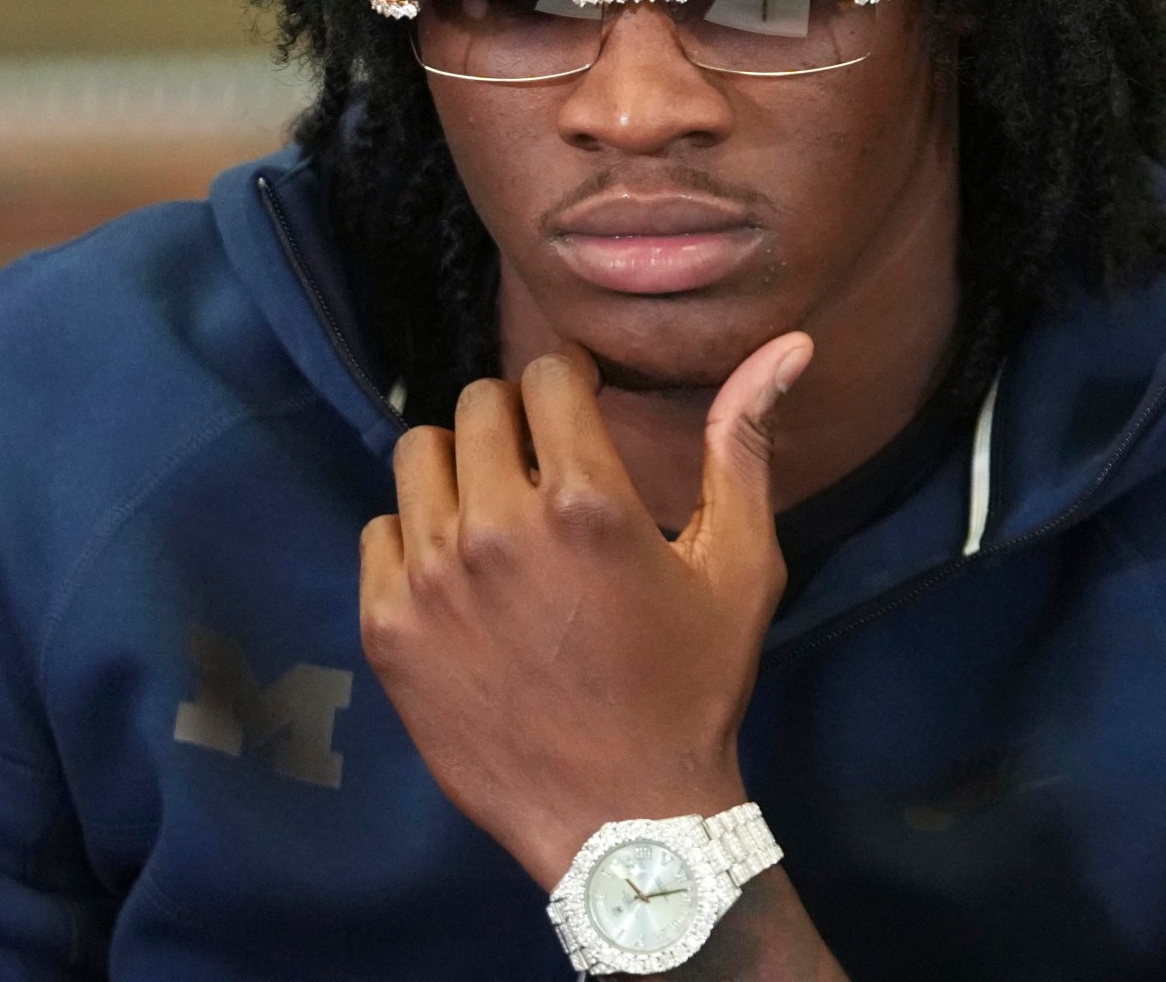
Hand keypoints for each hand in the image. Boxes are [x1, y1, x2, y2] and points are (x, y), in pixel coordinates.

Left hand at [358, 333, 812, 888]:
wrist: (622, 820)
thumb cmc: (691, 688)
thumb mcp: (740, 566)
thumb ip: (745, 444)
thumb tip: (788, 344)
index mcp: (586, 501)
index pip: (544, 377)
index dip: (568, 388)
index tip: (579, 416)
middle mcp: (497, 528)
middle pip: (475, 406)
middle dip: (514, 422)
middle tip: (541, 469)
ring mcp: (432, 580)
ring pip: (417, 458)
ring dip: (457, 470)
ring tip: (494, 515)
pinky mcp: (389, 628)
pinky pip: (377, 532)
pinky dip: (413, 538)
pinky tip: (459, 575)